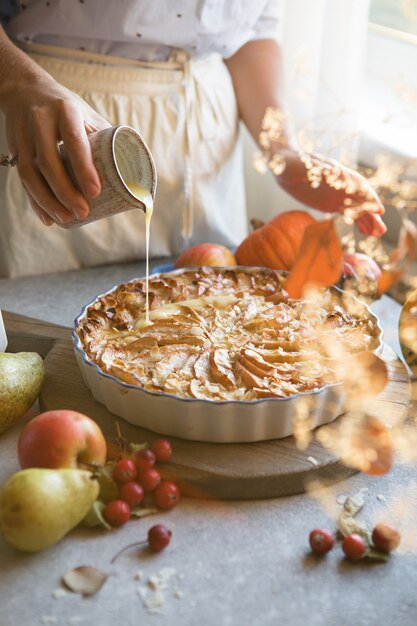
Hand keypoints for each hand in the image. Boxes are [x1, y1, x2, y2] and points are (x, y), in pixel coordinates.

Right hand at [2, 73, 110, 225]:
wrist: (24, 90)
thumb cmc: (66, 108)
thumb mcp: (86, 114)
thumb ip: (105, 138)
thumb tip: (132, 170)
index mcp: (66, 111)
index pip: (74, 141)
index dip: (84, 169)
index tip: (95, 193)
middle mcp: (41, 121)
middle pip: (49, 162)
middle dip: (66, 192)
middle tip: (82, 213)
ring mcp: (24, 135)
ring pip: (30, 173)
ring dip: (47, 201)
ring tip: (66, 219)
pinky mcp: (14, 148)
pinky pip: (22, 179)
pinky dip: (34, 201)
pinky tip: (47, 218)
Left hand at [275, 149, 385, 236]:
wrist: (284, 167)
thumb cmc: (291, 162)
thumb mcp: (300, 166)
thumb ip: (317, 170)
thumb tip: (334, 171)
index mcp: (336, 173)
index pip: (358, 186)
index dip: (369, 197)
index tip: (378, 208)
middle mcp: (341, 184)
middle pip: (361, 200)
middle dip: (372, 213)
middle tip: (381, 229)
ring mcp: (338, 195)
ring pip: (357, 208)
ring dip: (369, 220)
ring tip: (378, 234)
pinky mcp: (332, 203)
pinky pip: (348, 213)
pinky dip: (358, 222)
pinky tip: (366, 232)